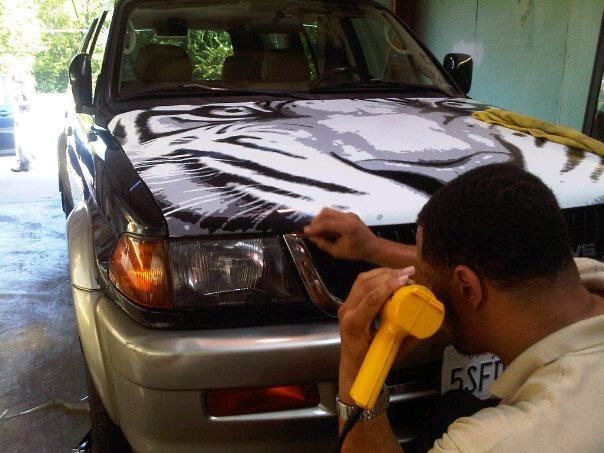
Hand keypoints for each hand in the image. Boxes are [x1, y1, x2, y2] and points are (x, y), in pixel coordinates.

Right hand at [304, 208, 378, 260]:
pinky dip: (327, 220)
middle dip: (316, 220)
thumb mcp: (338, 252)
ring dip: (321, 219)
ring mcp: (349, 214)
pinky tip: (326, 229)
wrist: (373, 247)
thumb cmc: (356, 252)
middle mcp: (348, 216)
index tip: (305, 232)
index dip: (314, 227)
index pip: (326, 223)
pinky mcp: (350, 214)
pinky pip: (335, 214)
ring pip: (329, 211)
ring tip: (317, 230)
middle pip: (326, 212)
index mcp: (347, 226)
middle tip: (311, 231)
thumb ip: (324, 244)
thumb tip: (311, 237)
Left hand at [338, 266, 415, 402]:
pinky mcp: (348, 302)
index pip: (371, 299)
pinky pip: (361, 284)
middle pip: (366, 285)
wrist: (352, 367)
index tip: (405, 279)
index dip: (389, 286)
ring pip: (362, 280)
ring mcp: (345, 306)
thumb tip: (427, 319)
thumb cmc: (371, 362)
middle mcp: (346, 311)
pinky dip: (377, 276)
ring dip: (383, 273)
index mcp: (354, 324)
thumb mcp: (392, 350)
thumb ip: (408, 335)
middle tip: (409, 273)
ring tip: (404, 272)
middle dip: (389, 275)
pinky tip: (391, 276)